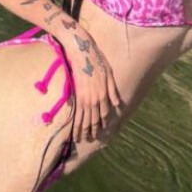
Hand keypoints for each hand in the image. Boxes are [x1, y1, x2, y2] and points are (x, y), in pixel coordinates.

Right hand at [60, 28, 121, 142]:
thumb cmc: (97, 60)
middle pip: (94, 119)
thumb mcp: (110, 74)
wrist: (82, 51)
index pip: (104, 114)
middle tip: (90, 139)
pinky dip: (76, 122)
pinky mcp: (76, 94)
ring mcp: (85, 98)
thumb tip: (117, 104)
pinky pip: (76, 112)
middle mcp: (95, 99)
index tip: (101, 132)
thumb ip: (113, 91)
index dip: (102, 124)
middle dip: (92, 130)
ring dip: (83, 130)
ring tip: (81, 139)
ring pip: (84, 119)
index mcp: (104, 94)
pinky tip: (74, 128)